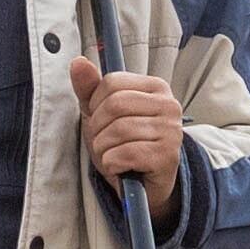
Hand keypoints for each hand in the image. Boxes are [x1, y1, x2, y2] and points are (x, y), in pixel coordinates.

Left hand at [69, 55, 187, 221]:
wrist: (143, 186)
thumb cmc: (123, 145)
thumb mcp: (101, 114)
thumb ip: (89, 88)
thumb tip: (78, 62)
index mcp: (156, 87)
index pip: (112, 82)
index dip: (95, 104)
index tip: (101, 120)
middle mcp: (169, 105)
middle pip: (114, 105)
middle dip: (98, 128)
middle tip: (104, 142)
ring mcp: (171, 131)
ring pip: (118, 130)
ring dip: (103, 148)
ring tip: (112, 155)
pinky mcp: (168, 156)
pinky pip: (125, 153)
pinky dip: (112, 163)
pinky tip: (120, 166)